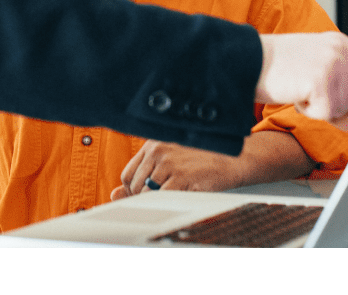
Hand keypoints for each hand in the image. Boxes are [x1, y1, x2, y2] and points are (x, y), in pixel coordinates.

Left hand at [110, 140, 242, 200]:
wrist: (233, 159)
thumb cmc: (201, 160)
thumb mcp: (169, 160)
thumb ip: (142, 175)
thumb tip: (114, 194)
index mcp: (153, 144)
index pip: (128, 174)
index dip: (133, 190)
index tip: (145, 195)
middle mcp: (158, 151)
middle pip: (134, 186)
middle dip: (143, 198)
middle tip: (163, 198)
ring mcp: (169, 163)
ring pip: (146, 194)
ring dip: (157, 201)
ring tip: (175, 195)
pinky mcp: (182, 177)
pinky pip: (162, 198)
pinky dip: (168, 203)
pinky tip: (182, 197)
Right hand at [257, 33, 347, 131]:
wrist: (245, 60)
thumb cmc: (275, 67)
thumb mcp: (310, 75)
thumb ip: (337, 93)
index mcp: (339, 44)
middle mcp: (341, 52)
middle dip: (332, 102)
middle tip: (305, 87)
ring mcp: (334, 66)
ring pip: (343, 108)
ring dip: (319, 107)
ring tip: (298, 87)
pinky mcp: (322, 82)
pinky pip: (326, 113)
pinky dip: (309, 110)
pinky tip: (295, 92)